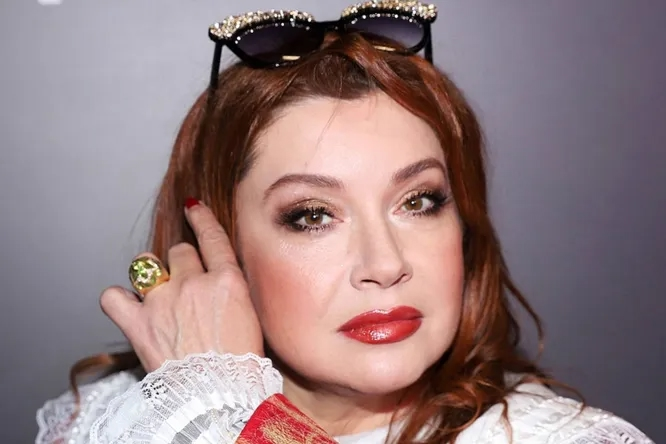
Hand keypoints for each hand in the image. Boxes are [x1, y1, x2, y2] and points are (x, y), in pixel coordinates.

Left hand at [100, 200, 263, 371]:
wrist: (218, 396)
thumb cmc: (240, 365)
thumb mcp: (250, 317)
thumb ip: (230, 291)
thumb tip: (216, 281)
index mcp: (228, 281)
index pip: (212, 237)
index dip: (201, 219)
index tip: (192, 207)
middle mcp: (194, 283)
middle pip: (179, 251)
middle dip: (182, 263)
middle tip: (187, 287)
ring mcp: (164, 301)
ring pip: (147, 265)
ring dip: (151, 275)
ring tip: (157, 294)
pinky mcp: (139, 324)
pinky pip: (113, 296)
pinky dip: (118, 300)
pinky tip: (127, 306)